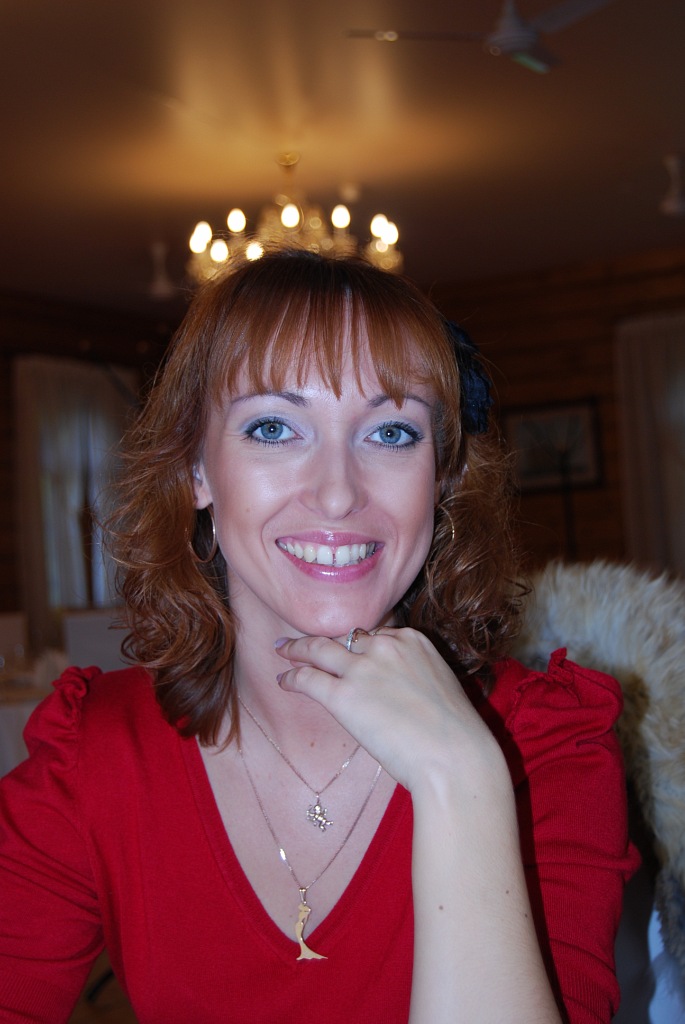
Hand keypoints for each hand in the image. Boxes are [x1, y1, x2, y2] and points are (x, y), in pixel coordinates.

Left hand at [275, 627, 504, 793]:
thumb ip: (413, 676)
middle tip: (301, 642)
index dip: (357, 646)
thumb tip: (394, 690)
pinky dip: (292, 678)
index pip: (374, 636)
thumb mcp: (439, 685)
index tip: (345, 651)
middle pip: (345, 638)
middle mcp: (385, 647)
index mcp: (412, 641)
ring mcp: (362, 669)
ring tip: (282, 650)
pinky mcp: (343, 694)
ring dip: (296, 649)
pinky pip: (308, 679)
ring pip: (319, 649)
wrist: (455, 757)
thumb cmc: (455, 733)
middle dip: (322, 639)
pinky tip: (283, 680)